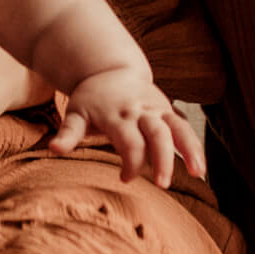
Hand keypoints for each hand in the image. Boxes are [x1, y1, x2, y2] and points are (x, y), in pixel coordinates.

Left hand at [47, 67, 207, 187]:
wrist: (109, 68)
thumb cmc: (90, 99)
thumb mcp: (76, 112)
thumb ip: (69, 133)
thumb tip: (53, 150)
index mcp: (117, 114)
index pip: (129, 141)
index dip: (130, 162)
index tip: (123, 178)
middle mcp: (141, 110)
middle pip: (157, 134)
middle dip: (162, 159)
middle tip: (164, 184)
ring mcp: (157, 108)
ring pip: (178, 128)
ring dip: (190, 149)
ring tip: (200, 174)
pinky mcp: (168, 109)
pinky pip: (185, 127)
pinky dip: (194, 145)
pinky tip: (201, 168)